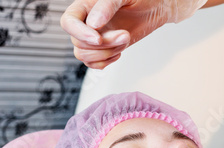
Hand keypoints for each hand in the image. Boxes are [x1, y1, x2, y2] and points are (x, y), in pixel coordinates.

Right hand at [60, 0, 207, 68]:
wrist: (155, 8)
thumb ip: (107, 6)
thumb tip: (93, 24)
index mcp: (86, 6)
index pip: (68, 22)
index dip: (80, 33)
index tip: (98, 38)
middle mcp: (86, 22)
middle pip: (79, 43)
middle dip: (104, 44)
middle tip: (125, 35)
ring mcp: (94, 37)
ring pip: (85, 56)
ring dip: (107, 53)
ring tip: (125, 39)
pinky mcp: (103, 50)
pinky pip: (93, 64)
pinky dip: (106, 62)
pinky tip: (119, 51)